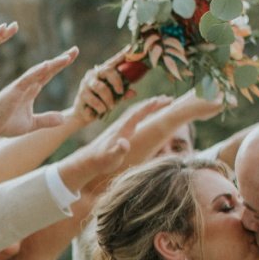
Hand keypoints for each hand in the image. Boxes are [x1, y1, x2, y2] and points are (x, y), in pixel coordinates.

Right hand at [0, 42, 76, 158]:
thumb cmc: (4, 124)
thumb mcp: (31, 124)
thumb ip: (46, 120)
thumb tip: (64, 119)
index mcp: (31, 90)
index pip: (48, 74)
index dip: (60, 65)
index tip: (72, 56)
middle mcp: (26, 85)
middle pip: (47, 69)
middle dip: (61, 60)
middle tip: (75, 50)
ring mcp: (20, 86)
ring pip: (39, 71)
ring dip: (53, 63)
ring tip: (67, 57)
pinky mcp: (13, 90)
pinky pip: (27, 78)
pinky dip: (37, 71)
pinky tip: (48, 65)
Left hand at [56, 92, 199, 198]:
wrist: (89, 160)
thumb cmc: (101, 161)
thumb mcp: (111, 158)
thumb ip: (118, 150)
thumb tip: (125, 143)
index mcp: (122, 129)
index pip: (138, 114)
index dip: (150, 107)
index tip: (162, 100)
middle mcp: (122, 125)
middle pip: (140, 109)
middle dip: (155, 103)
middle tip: (169, 98)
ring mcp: (121, 127)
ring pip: (137, 112)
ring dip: (150, 106)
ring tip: (163, 102)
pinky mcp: (120, 131)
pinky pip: (135, 118)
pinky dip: (144, 112)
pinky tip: (148, 112)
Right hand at [72, 48, 139, 123]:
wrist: (83, 115)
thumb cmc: (101, 103)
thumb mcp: (114, 99)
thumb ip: (122, 94)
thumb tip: (133, 92)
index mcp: (103, 73)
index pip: (113, 62)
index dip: (121, 55)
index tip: (130, 48)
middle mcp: (94, 74)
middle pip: (107, 71)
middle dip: (116, 81)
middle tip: (121, 92)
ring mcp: (86, 83)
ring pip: (102, 88)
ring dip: (109, 100)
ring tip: (110, 107)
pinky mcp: (81, 94)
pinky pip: (95, 101)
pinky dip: (101, 108)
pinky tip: (99, 111)